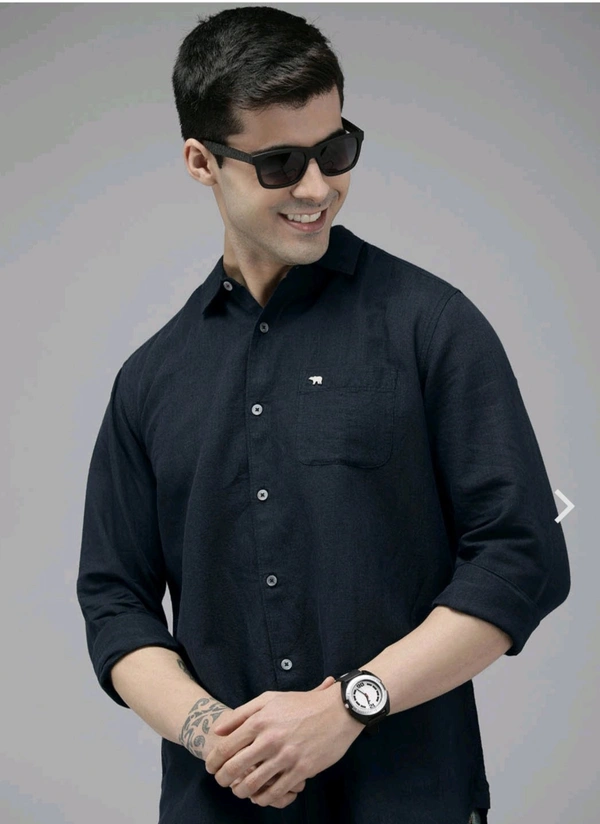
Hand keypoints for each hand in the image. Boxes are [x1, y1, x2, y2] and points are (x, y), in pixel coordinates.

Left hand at [179, 695, 307, 808]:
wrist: (338, 711)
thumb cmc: (302, 704)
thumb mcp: (269, 699)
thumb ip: (242, 713)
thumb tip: (218, 730)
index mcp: (260, 721)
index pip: (226, 747)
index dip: (213, 761)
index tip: (211, 767)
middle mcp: (270, 739)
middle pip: (234, 768)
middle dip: (222, 779)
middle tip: (222, 781)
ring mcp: (286, 756)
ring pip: (253, 784)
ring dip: (241, 792)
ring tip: (240, 790)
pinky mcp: (301, 770)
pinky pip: (275, 792)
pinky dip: (263, 798)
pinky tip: (260, 796)